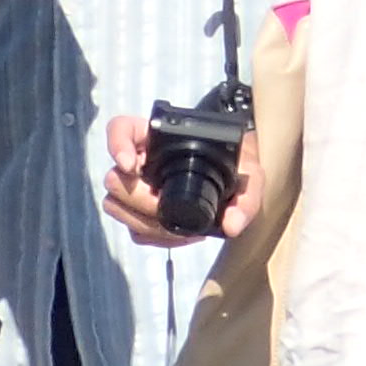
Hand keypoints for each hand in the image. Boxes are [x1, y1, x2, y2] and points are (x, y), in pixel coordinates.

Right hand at [97, 108, 254, 250]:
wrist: (237, 180)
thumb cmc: (238, 166)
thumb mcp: (250, 174)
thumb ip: (246, 197)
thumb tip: (231, 225)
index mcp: (157, 138)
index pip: (120, 129)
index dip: (117, 145)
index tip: (131, 164)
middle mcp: (141, 161)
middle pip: (115, 179)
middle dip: (138, 200)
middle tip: (163, 207)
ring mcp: (138, 188)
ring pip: (116, 206)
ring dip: (142, 221)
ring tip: (175, 225)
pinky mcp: (141, 214)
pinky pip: (133, 229)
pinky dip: (153, 235)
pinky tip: (179, 234)